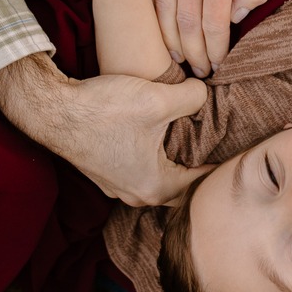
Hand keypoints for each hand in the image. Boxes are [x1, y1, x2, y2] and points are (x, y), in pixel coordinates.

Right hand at [0, 52, 212, 205]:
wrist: (52, 110)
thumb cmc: (104, 110)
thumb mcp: (158, 100)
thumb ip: (193, 99)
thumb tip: (206, 96)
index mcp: (156, 187)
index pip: (203, 184)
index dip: (223, 166)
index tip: (239, 152)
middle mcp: (136, 195)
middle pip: (182, 189)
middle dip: (201, 170)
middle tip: (219, 148)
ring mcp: (117, 187)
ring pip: (160, 181)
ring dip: (176, 166)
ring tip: (193, 143)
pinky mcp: (104, 173)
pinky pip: (140, 172)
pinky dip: (155, 161)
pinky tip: (160, 140)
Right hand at [147, 0, 284, 75]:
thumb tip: (232, 19)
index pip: (212, 24)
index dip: (215, 50)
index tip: (218, 65)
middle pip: (182, 21)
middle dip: (191, 52)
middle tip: (198, 70)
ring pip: (159, 5)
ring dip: (166, 35)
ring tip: (175, 56)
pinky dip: (149, 5)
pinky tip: (156, 22)